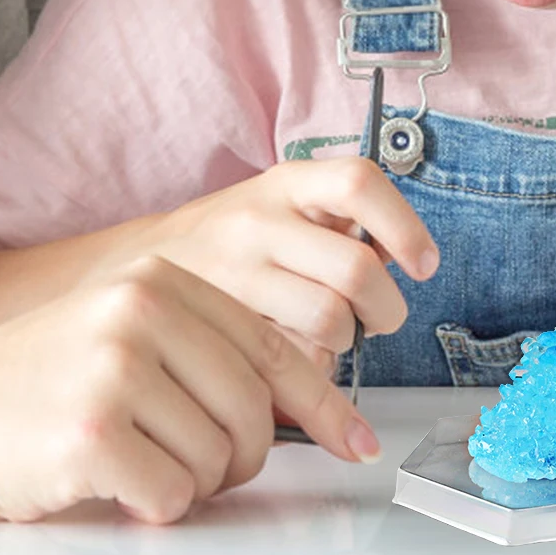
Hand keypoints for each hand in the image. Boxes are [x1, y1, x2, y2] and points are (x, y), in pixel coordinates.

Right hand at [0, 255, 379, 525]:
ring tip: (136, 465)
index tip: (355, 441)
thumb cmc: (29, 387)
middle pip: (256, 409)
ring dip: (188, 484)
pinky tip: (108, 483)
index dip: (325, 405)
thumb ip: (202, 352)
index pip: (274, 346)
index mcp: (161, 280)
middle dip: (242, 459)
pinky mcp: (91, 432)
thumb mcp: (123, 336)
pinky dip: (150, 507)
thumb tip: (302, 406)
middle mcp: (142, 310)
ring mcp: (115, 367)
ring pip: (217, 459)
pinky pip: (171, 497)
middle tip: (203, 472)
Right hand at [137, 159, 439, 357]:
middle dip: (385, 308)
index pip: (358, 184)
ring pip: (329, 321)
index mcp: (284, 183)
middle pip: (356, 270)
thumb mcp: (279, 206)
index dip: (403, 224)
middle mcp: (258, 220)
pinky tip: (294, 358)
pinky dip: (308, 370)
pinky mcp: (221, 325)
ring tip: (329, 337)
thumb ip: (336, 225)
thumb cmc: (227, 241)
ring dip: (344, 342)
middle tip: (378, 319)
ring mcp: (235, 272)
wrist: (132, 269)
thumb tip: (401, 259)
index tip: (422, 261)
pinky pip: (291, 358)